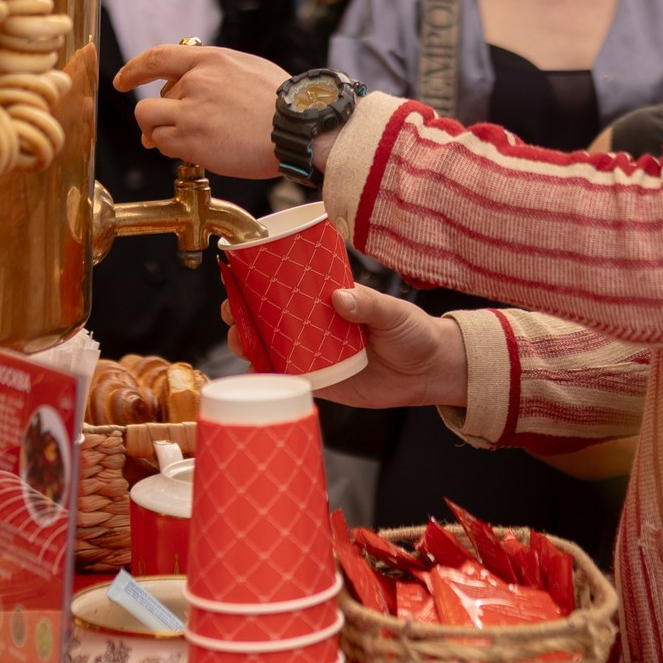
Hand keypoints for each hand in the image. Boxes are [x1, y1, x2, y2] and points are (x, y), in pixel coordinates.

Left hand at [116, 45, 290, 178]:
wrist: (298, 128)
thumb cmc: (282, 102)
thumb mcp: (248, 67)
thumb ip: (216, 70)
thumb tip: (190, 82)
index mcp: (210, 61)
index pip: (158, 57)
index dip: (134, 69)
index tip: (123, 80)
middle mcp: (196, 83)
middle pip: (155, 98)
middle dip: (163, 115)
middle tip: (179, 128)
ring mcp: (191, 112)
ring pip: (149, 121)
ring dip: (158, 133)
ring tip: (181, 140)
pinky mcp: (192, 140)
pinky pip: (162, 144)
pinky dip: (170, 149)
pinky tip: (194, 150)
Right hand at [225, 287, 465, 409]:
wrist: (429, 373)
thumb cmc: (414, 333)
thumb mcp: (393, 312)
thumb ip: (369, 305)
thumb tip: (340, 298)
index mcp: (329, 300)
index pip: (286, 287)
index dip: (257, 283)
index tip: (237, 279)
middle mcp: (316, 326)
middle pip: (269, 318)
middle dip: (244, 314)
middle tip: (233, 314)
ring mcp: (316, 354)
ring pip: (272, 347)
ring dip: (249, 343)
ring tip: (239, 342)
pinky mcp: (322, 382)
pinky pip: (289, 379)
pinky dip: (268, 376)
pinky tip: (252, 372)